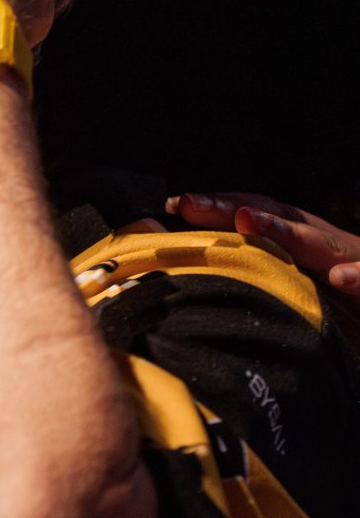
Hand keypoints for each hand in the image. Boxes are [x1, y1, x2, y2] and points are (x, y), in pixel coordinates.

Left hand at [167, 192, 359, 293]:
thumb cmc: (343, 313)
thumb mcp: (294, 297)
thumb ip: (253, 283)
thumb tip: (195, 279)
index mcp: (303, 248)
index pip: (255, 220)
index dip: (216, 209)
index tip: (175, 205)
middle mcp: (327, 246)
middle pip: (278, 219)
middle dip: (233, 208)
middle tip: (192, 204)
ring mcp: (355, 261)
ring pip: (322, 242)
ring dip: (286, 232)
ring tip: (249, 221)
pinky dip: (359, 277)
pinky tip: (341, 277)